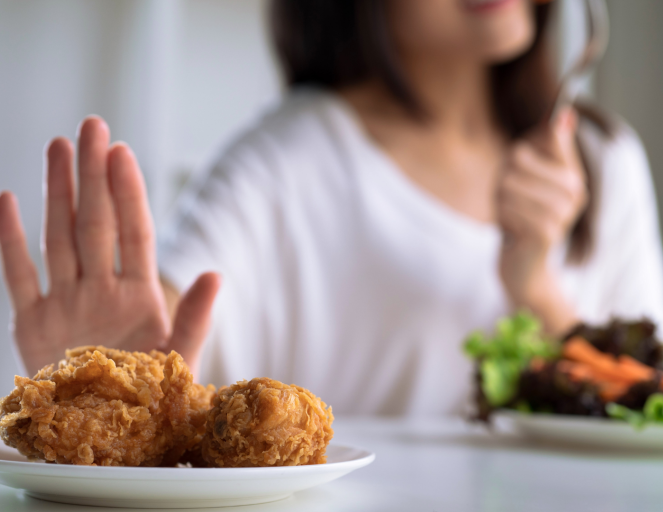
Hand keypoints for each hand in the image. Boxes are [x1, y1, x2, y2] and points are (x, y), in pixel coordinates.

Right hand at [0, 117, 219, 375]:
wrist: (108, 436)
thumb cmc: (151, 399)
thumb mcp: (178, 360)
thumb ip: (196, 318)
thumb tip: (218, 273)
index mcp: (138, 296)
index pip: (133, 233)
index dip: (128, 193)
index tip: (122, 153)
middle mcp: (101, 290)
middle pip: (96, 222)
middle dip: (94, 175)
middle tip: (91, 125)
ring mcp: (66, 302)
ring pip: (60, 236)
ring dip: (58, 193)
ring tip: (58, 146)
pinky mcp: (34, 323)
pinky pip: (19, 274)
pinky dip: (10, 240)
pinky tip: (7, 200)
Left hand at [497, 108, 585, 333]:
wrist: (525, 267)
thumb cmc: (523, 217)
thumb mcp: (532, 178)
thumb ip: (548, 145)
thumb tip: (564, 113)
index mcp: (574, 174)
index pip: (549, 134)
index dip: (527, 145)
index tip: (521, 164)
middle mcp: (575, 191)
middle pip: (517, 156)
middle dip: (503, 177)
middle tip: (512, 200)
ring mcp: (562, 212)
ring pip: (507, 183)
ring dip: (499, 201)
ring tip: (512, 216)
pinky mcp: (546, 231)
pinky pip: (506, 207)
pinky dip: (501, 217)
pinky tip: (511, 230)